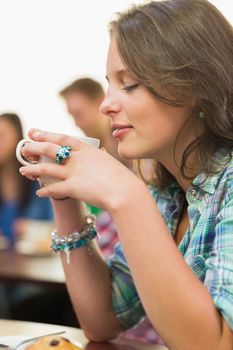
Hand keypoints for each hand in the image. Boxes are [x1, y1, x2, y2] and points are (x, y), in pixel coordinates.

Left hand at [19, 129, 140, 210]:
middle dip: (34, 147)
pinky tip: (38, 192)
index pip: (63, 138)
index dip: (47, 134)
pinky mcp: (73, 187)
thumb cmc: (122, 179)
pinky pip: (53, 188)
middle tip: (24, 147)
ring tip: (23, 170)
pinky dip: (44, 190)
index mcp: (88, 150)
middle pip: (50, 149)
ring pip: (46, 168)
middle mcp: (79, 159)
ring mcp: (75, 172)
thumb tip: (100, 152)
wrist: (126, 192)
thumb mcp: (110, 162)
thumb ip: (101, 156)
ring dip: (32, 169)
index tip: (35, 132)